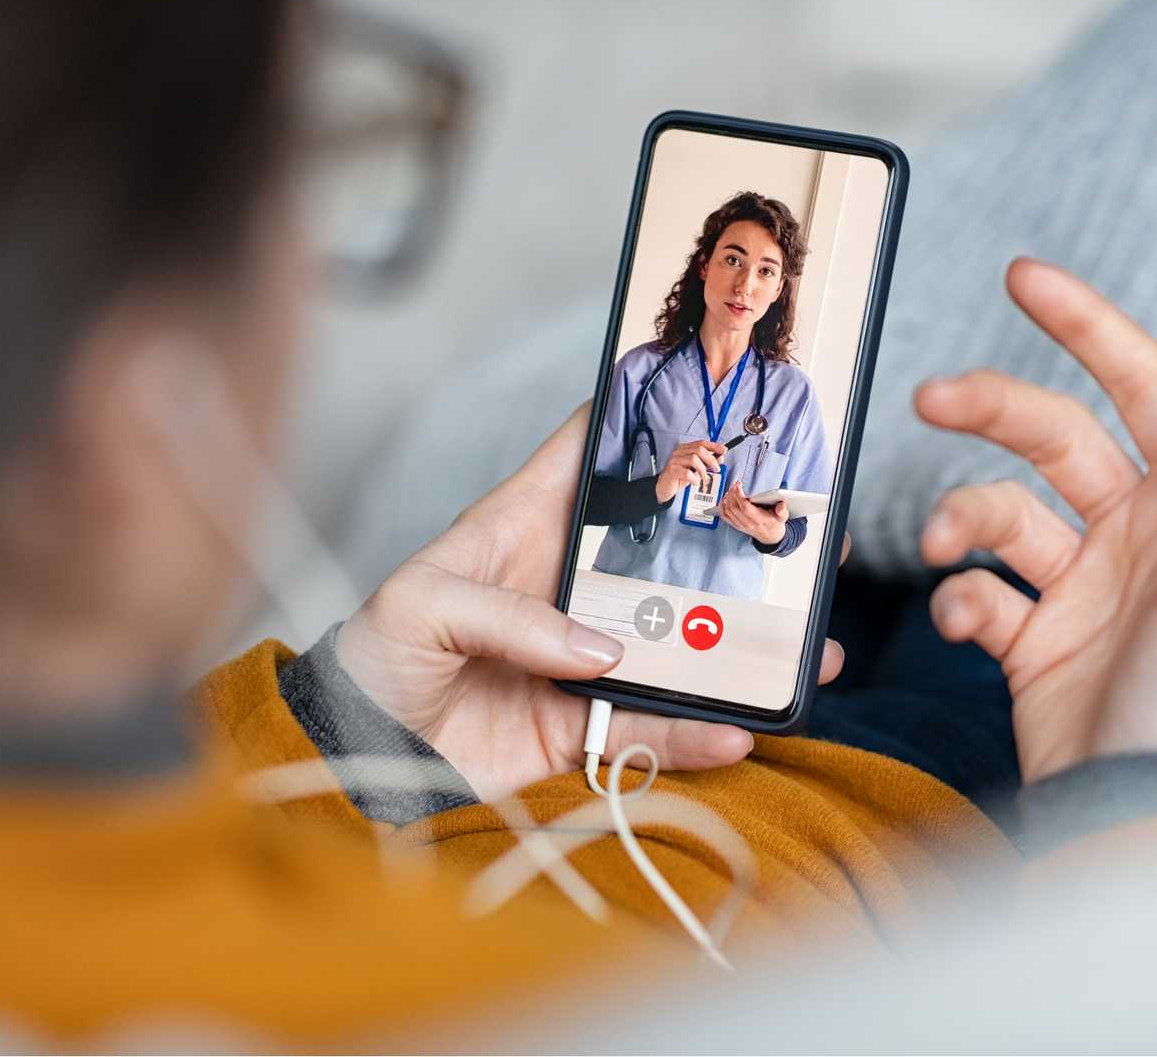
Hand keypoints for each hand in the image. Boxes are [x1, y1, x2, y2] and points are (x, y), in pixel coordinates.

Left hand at [335, 408, 847, 800]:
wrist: (353, 754)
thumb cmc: (373, 657)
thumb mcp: (419, 606)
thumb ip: (507, 614)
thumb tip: (601, 650)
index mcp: (521, 528)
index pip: (586, 455)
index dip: (640, 422)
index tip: (709, 403)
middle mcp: (564, 585)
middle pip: (659, 551)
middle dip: (726, 540)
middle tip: (793, 532)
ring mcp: (581, 656)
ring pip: (677, 644)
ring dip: (737, 648)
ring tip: (803, 648)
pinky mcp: (581, 724)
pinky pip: (651, 727)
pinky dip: (695, 734)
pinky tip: (738, 730)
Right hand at [656, 439, 724, 503]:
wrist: (664, 488)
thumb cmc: (679, 478)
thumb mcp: (696, 470)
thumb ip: (707, 463)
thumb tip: (720, 457)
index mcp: (684, 449)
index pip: (701, 443)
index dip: (714, 446)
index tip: (723, 450)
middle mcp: (678, 452)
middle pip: (699, 449)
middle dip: (711, 459)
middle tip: (716, 469)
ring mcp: (674, 461)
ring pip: (694, 459)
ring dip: (703, 470)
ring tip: (703, 478)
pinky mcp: (672, 471)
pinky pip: (687, 473)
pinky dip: (694, 479)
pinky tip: (695, 482)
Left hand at [719, 481, 788, 545]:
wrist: (771, 537)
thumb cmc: (775, 524)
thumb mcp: (783, 517)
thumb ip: (782, 511)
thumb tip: (781, 505)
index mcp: (759, 520)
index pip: (745, 507)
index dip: (739, 495)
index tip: (738, 485)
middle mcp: (748, 523)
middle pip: (734, 507)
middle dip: (732, 493)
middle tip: (735, 485)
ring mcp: (741, 525)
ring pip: (728, 511)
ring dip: (727, 498)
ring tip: (732, 490)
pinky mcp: (736, 525)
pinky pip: (725, 516)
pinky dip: (722, 506)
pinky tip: (725, 499)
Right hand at [916, 258, 1156, 782]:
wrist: (1132, 804)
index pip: (1139, 387)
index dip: (1087, 326)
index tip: (1025, 278)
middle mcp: (1130, 533)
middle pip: (1049, 436)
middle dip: (989, 406)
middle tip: (929, 398)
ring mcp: (1076, 584)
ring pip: (998, 513)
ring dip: (962, 521)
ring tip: (949, 549)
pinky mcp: (1028, 635)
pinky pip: (976, 592)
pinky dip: (957, 601)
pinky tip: (967, 628)